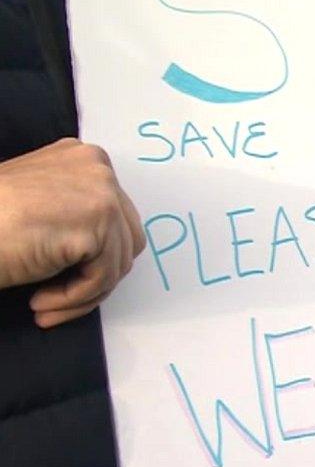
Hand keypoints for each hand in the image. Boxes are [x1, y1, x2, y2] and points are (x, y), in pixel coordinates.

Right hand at [0, 138, 145, 327]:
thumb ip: (74, 213)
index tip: (58, 280)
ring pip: (117, 263)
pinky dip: (74, 299)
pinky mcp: (97, 223)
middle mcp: (98, 169)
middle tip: (56, 300)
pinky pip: (103, 277)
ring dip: (83, 293)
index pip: (114, 217)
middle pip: (124, 239)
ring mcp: (102, 192)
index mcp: (84, 160)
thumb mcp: (38, 206)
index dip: (92, 257)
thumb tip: (107, 254)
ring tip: (44, 305)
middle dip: (95, 276)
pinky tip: (39, 302)